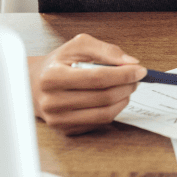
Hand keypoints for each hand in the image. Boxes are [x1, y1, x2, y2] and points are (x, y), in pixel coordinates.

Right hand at [27, 33, 145, 135]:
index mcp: (53, 77)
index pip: (97, 78)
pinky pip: (99, 123)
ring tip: (127, 87)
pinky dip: (114, 110)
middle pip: (103, 97)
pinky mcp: (66, 130)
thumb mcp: (79, 45)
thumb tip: (131, 62)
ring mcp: (58, 119)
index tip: (140, 69)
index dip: (123, 74)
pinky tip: (114, 98)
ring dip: (124, 99)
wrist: (35, 84)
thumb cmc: (59, 63)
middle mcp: (52, 101)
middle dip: (127, 86)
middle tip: (136, 77)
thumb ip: (106, 50)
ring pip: (104, 113)